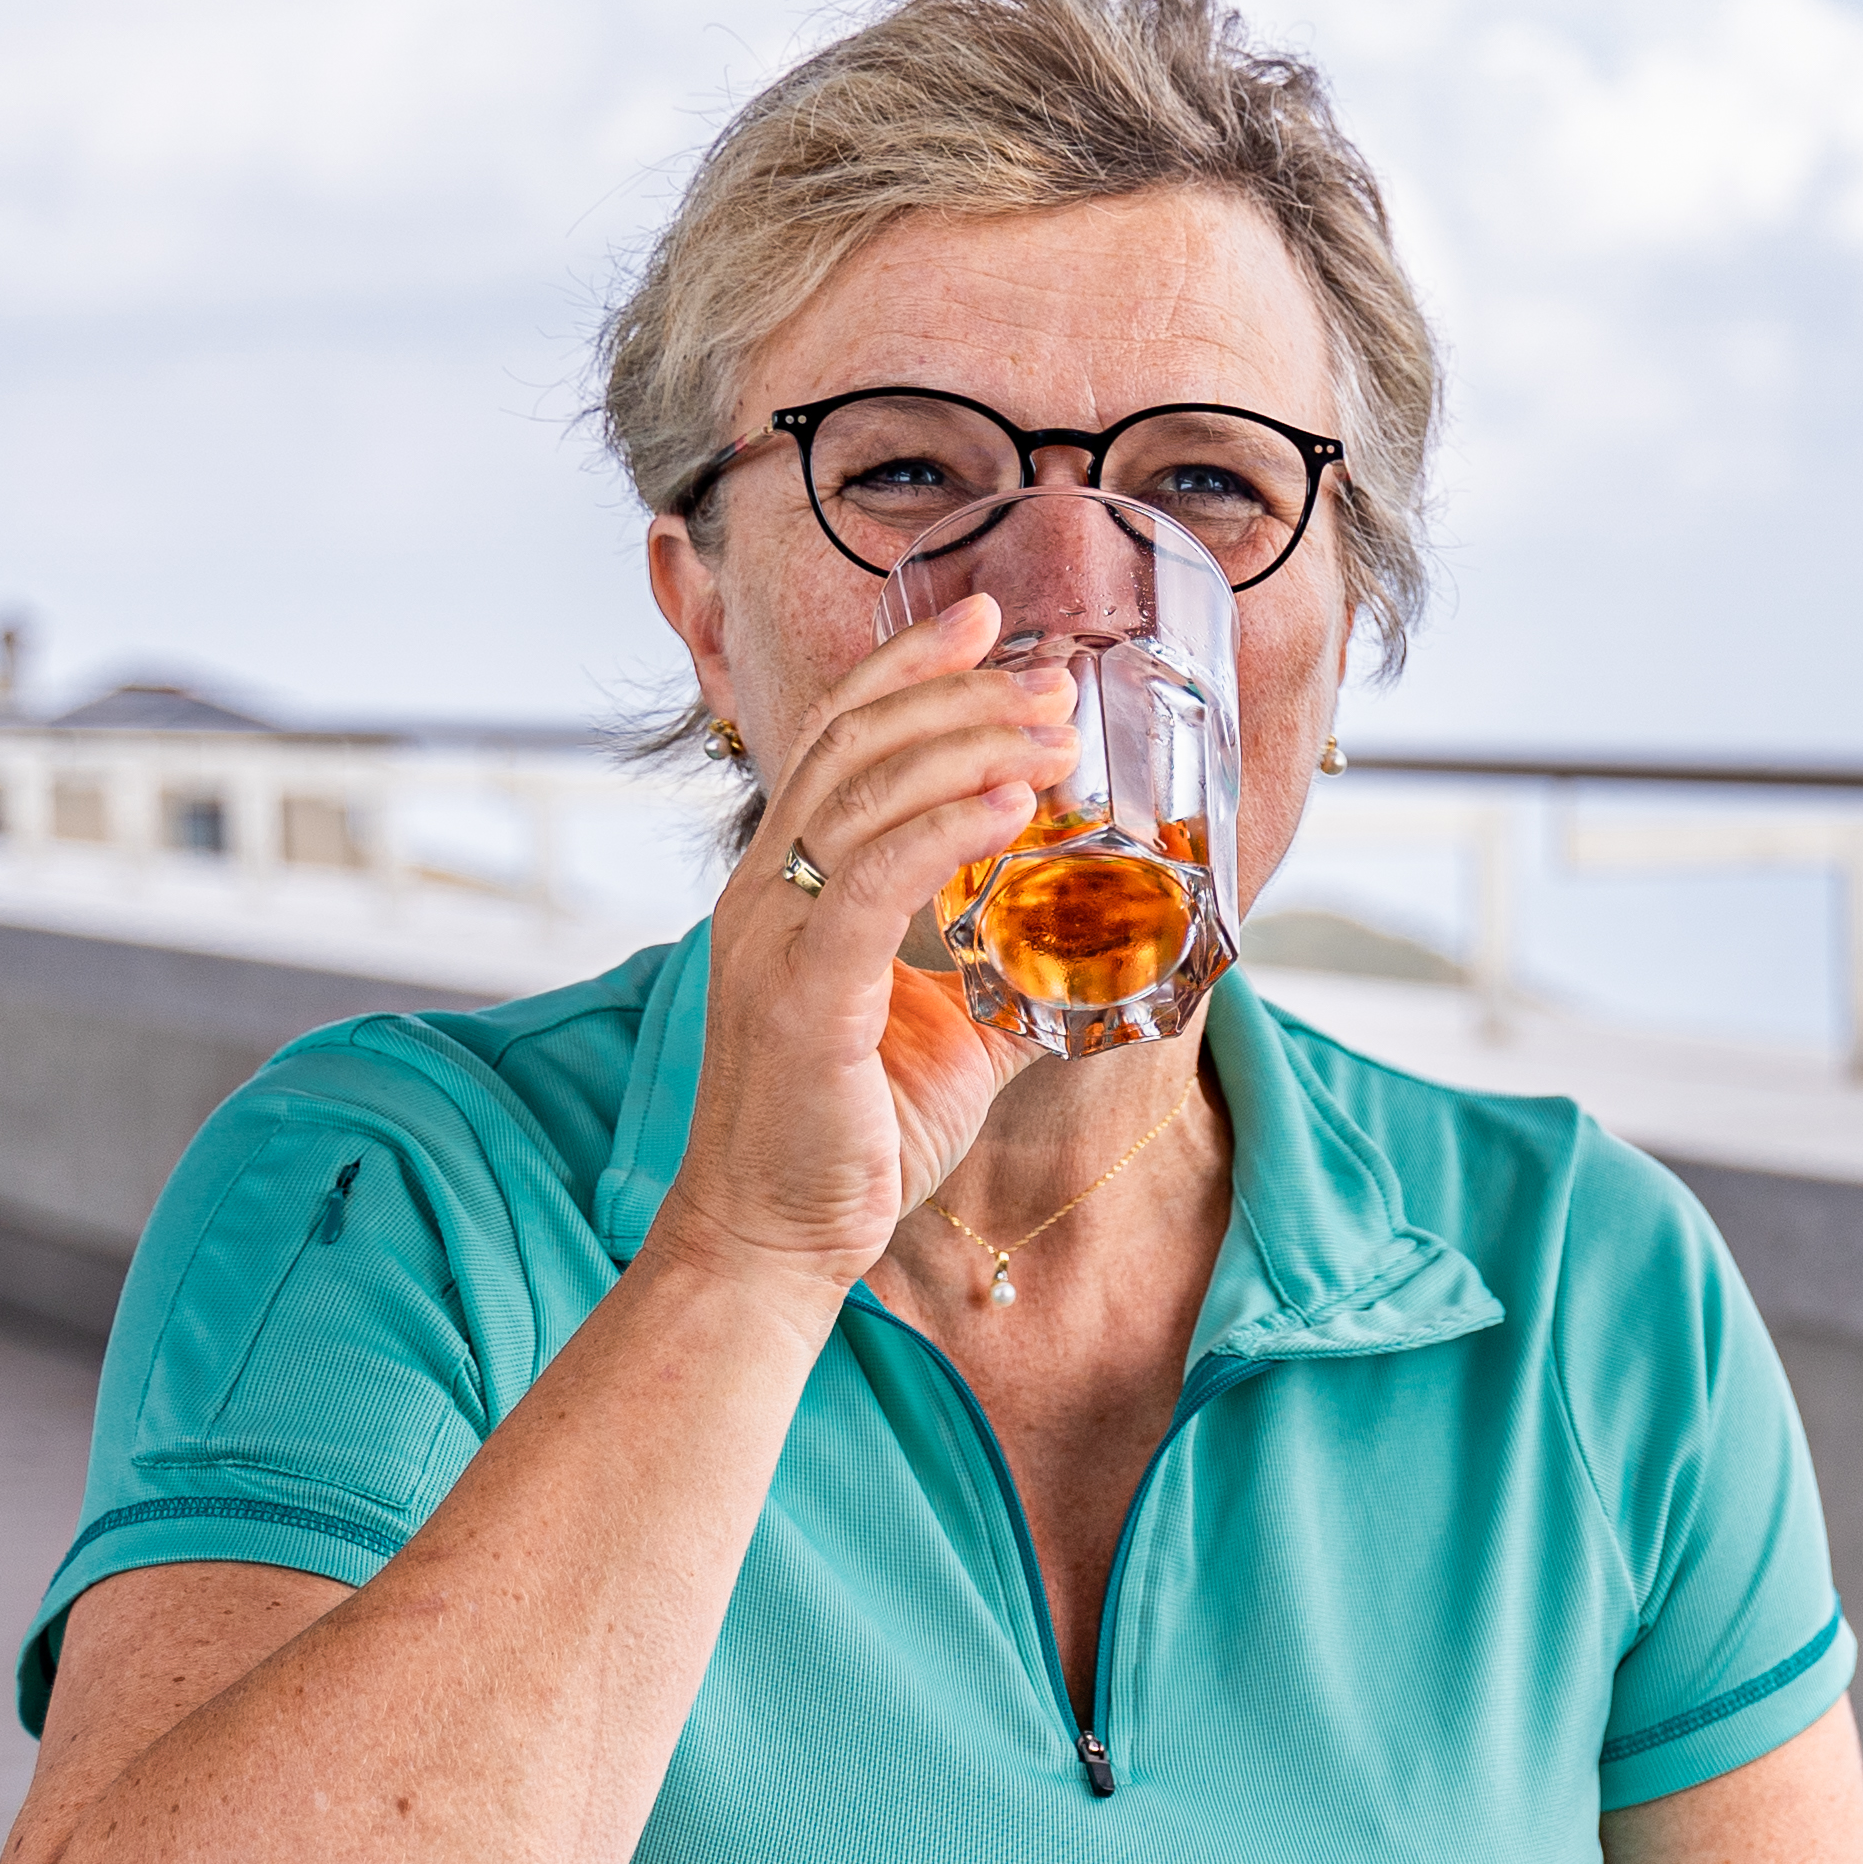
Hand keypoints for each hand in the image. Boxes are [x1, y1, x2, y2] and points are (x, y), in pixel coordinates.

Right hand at [646, 597, 1073, 1296]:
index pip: (842, 741)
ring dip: (968, 748)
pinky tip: (1012, 808)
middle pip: (857, 746)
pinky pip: (873, 884)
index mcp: (788, 888)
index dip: (912, 671)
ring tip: (1053, 729)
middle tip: (1051, 677)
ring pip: (865, 796)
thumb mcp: (950, 1038)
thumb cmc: (852, 1140)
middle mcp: (766, 892)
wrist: (777, 1241)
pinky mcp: (801, 993)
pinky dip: (946, 831)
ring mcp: (773, 938)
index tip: (989, 622)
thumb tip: (1096, 951)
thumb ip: (1007, 979)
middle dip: (960, 696)